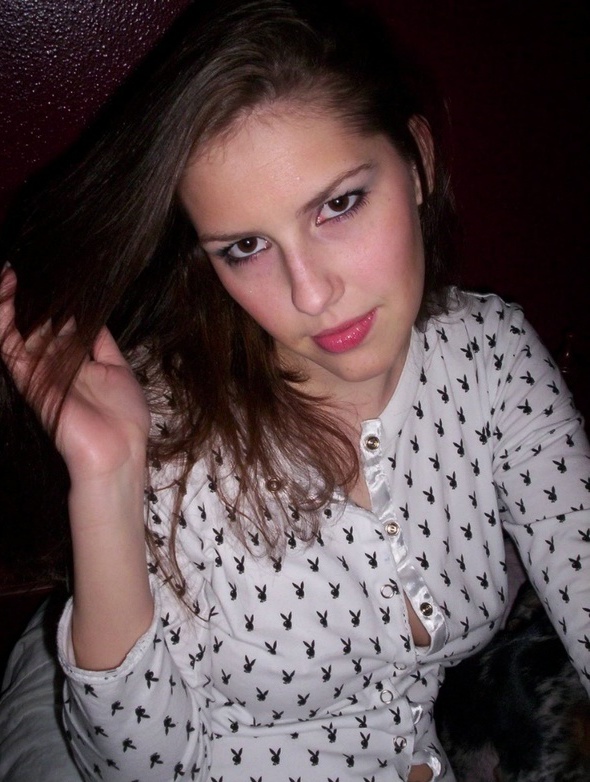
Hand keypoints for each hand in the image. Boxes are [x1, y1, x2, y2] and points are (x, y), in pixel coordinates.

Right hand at [0, 267, 150, 482]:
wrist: (117, 450)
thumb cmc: (123, 417)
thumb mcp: (118, 370)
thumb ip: (103, 344)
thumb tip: (93, 318)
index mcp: (76, 363)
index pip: (58, 327)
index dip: (53, 304)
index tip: (52, 278)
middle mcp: (54, 365)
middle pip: (34, 325)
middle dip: (28, 298)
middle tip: (20, 269)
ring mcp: (39, 371)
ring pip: (16, 331)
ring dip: (8, 302)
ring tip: (7, 273)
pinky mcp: (28, 379)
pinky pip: (8, 346)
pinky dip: (3, 320)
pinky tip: (4, 292)